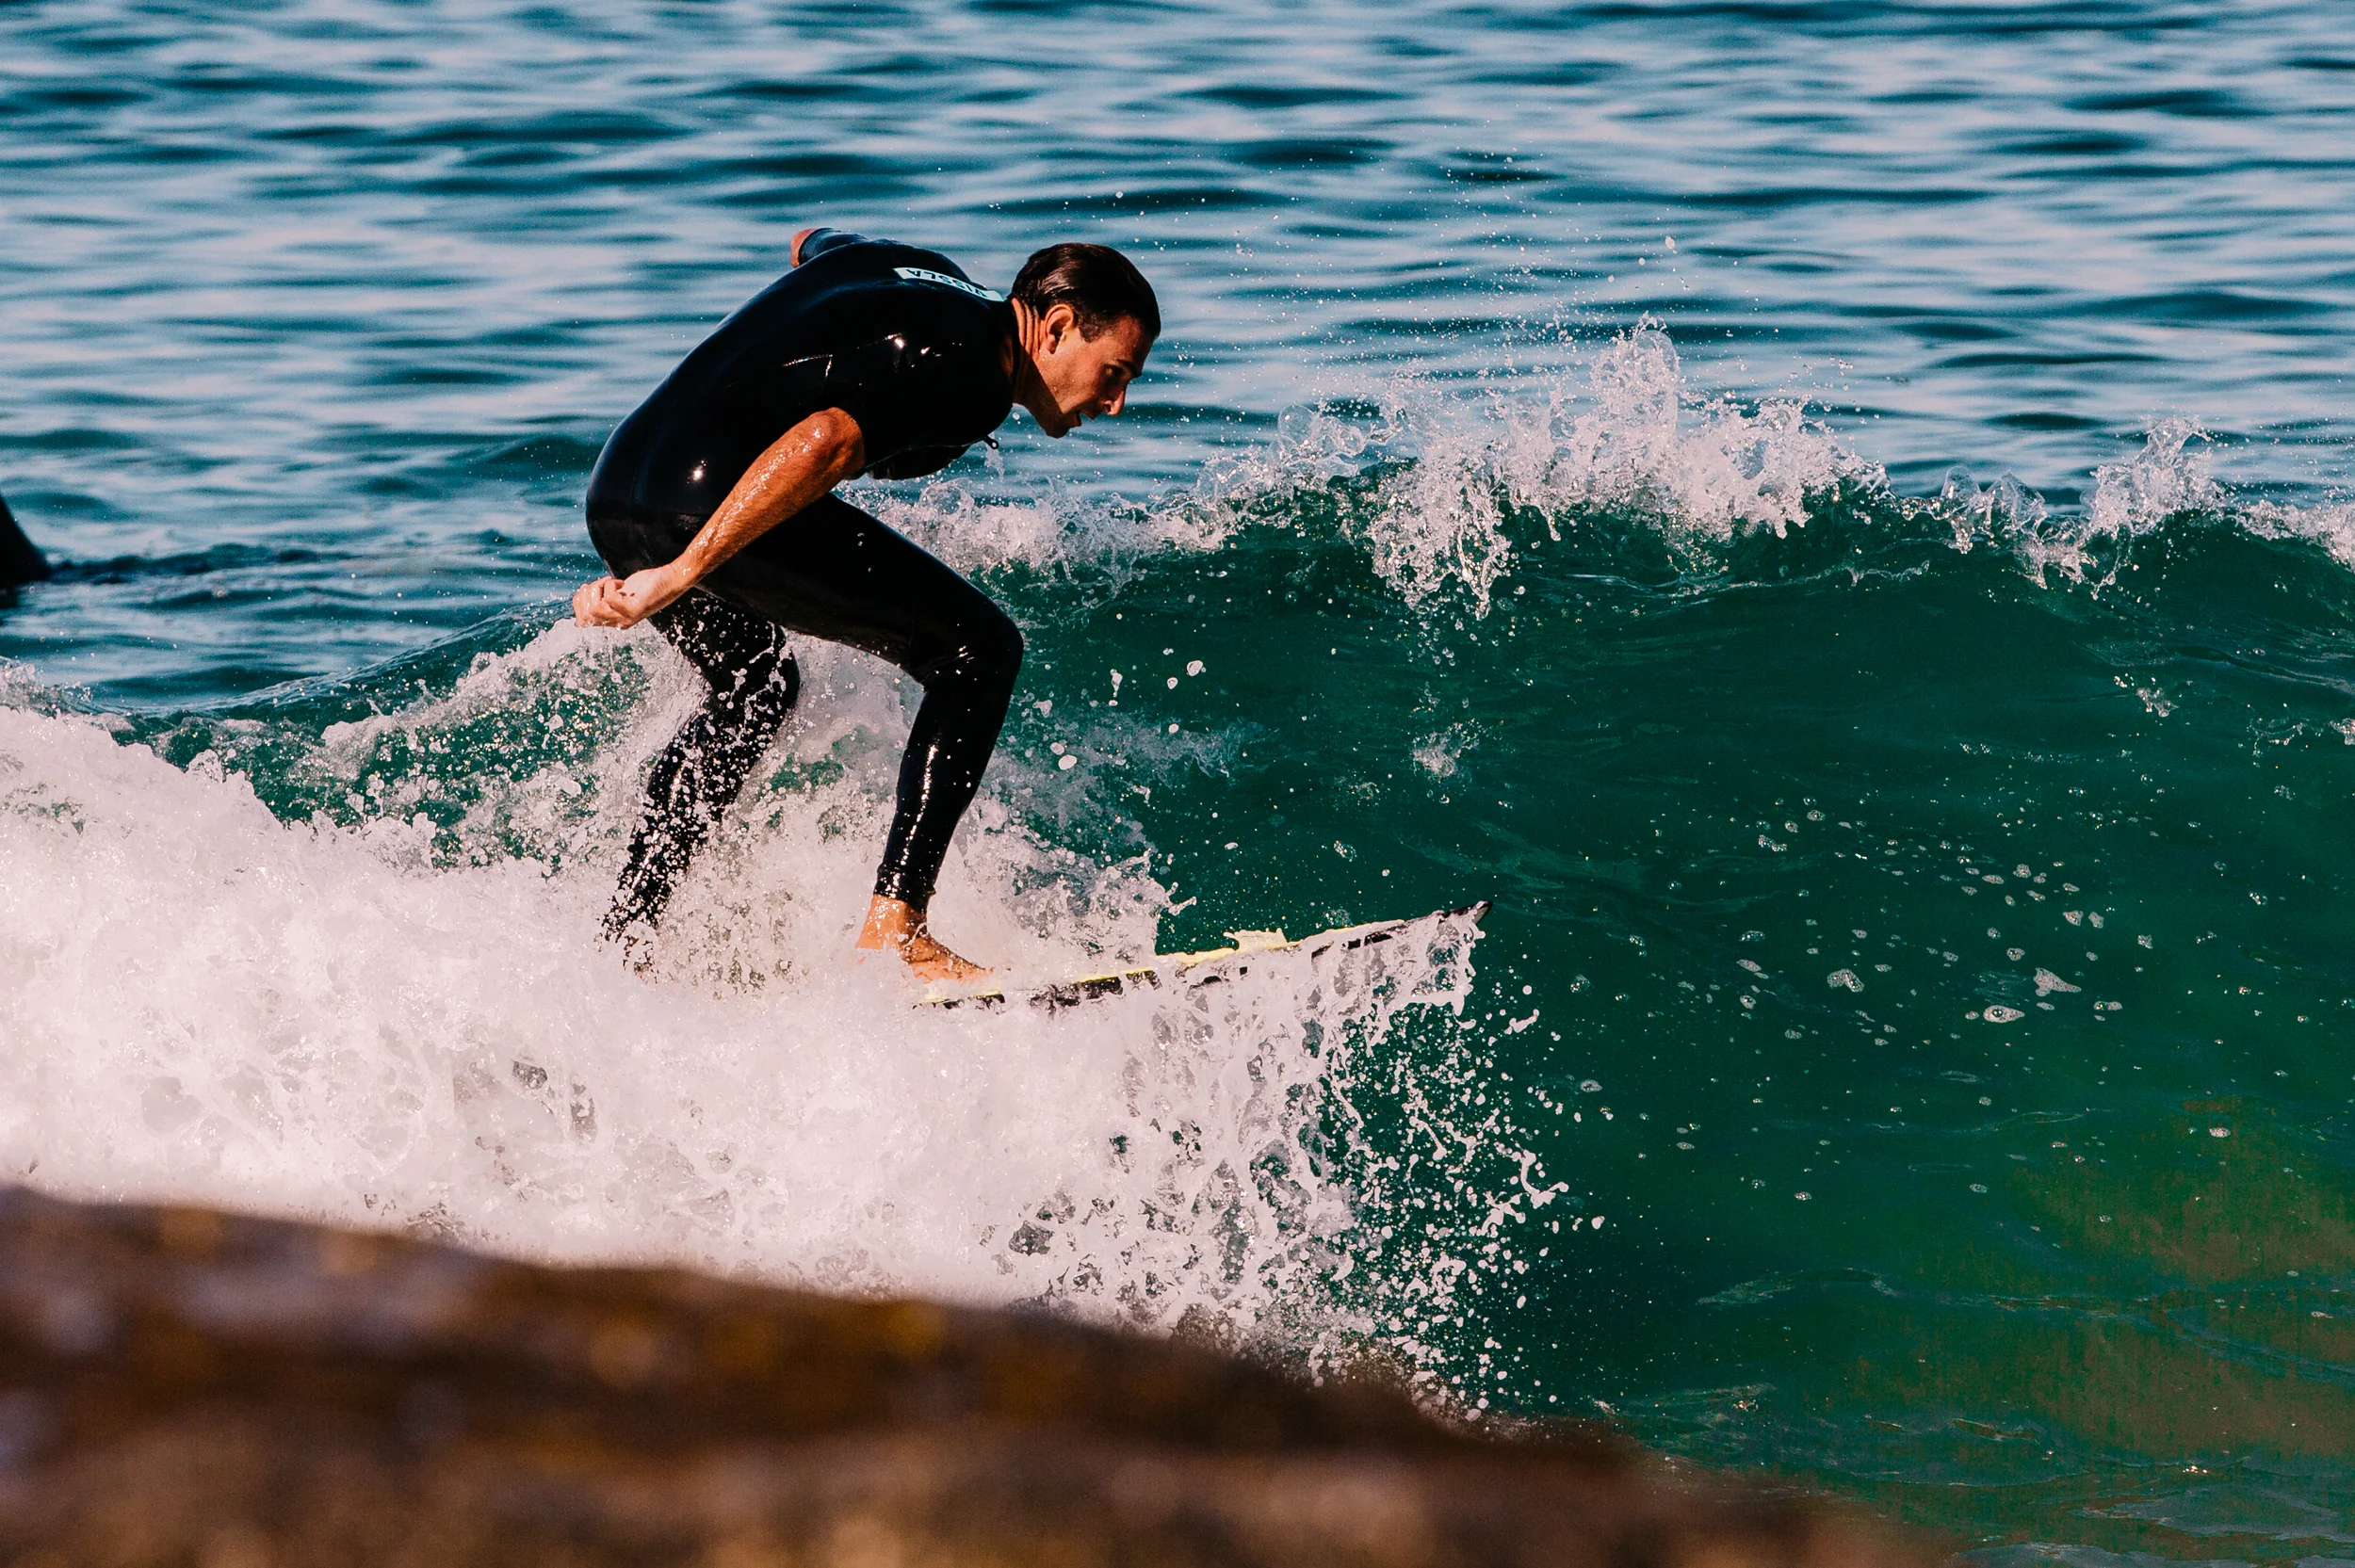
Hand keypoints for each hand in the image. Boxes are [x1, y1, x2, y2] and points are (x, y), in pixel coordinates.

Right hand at [572, 564, 690, 628]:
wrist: (669, 580)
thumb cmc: (644, 586)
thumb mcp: (619, 592)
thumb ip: (602, 597)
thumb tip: (581, 594)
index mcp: (612, 620)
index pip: (581, 621)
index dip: (578, 602)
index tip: (588, 587)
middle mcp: (618, 623)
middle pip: (585, 616)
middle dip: (586, 595)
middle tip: (600, 584)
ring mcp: (626, 618)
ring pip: (595, 608)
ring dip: (598, 589)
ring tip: (612, 582)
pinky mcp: (634, 610)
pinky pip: (610, 599)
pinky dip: (611, 585)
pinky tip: (622, 583)